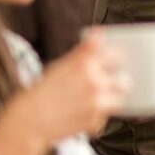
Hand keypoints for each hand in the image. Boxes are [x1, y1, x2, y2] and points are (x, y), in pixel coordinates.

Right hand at [0, 31, 129, 152]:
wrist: (30, 120)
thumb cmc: (44, 90)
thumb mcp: (61, 65)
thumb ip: (84, 51)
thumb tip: (100, 33)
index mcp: (86, 64)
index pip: (117, 55)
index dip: (116, 59)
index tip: (114, 61)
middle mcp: (95, 82)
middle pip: (125, 79)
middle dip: (119, 81)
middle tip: (109, 82)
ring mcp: (98, 103)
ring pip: (120, 99)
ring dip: (112, 98)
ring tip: (93, 99)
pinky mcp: (96, 121)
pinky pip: (107, 115)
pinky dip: (99, 113)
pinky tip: (81, 111)